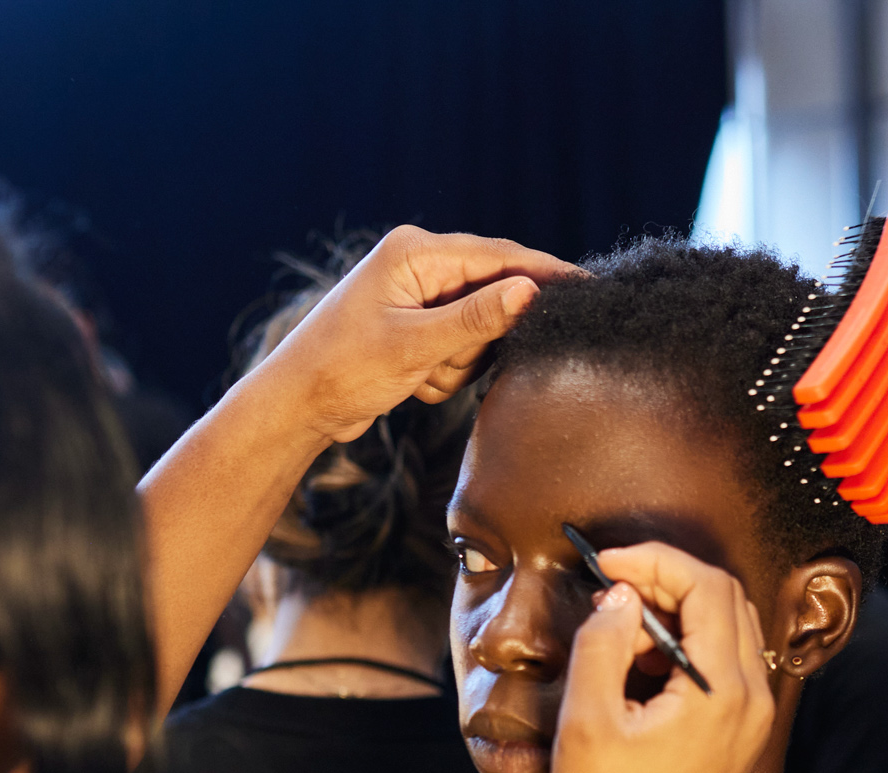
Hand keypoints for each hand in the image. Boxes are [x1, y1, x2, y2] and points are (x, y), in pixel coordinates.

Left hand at [261, 226, 579, 443]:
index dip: (546, 272)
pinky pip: (460, 350)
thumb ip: (476, 318)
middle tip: (441, 362)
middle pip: (492, 295)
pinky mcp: (418, 325)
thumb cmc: (343, 368)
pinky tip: (411, 382)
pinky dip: (444, 373)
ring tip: (417, 375)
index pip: (498, 255)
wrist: (298, 405)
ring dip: (457, 363)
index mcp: (415, 252)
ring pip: (479, 330)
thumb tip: (530, 291)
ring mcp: (419, 296)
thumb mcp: (414, 346)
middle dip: (477, 340)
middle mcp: (420, 265)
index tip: (590, 287)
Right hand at [551, 543, 772, 772]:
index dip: (656, 561)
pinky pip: (724, 664)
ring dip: (676, 612)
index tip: (606, 562)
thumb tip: (620, 595)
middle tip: (611, 585)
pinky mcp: (739, 735)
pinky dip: (685, 646)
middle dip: (668, 578)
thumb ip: (604, 643)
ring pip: (728, 628)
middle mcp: (752, 700)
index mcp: (723, 692)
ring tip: (618, 630)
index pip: (708, 587)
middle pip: (726, 599)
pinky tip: (638, 665)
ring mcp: (751, 719)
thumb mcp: (587, 720)